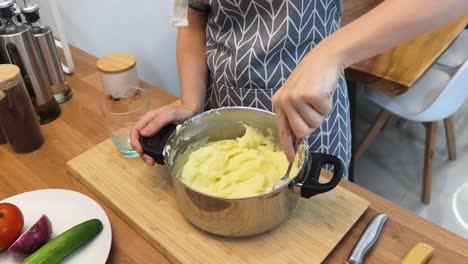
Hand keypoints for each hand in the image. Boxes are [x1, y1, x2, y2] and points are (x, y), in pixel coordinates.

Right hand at [130, 104, 196, 164]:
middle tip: (150, 161)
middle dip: (141, 152)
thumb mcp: (170, 114)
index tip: (140, 151)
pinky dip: (153, 154)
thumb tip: (143, 133)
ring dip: (146, 155)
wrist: (193, 113)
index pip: (135, 131)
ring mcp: (156, 133)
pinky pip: (154, 147)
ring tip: (153, 162)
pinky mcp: (162, 139)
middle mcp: (150, 126)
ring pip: (145, 145)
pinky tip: (158, 158)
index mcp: (149, 119)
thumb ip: (157, 122)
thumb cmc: (182, 111)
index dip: (135, 142)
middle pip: (139, 140)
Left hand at [272, 47, 343, 162]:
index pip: (282, 130)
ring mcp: (296, 98)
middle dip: (312, 125)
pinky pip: (324, 112)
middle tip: (314, 110)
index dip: (287, 146)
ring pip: (314, 123)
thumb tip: (298, 139)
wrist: (323, 59)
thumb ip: (294, 115)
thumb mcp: (297, 96)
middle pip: (302, 131)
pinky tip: (323, 92)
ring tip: (318, 98)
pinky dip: (328, 105)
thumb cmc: (312, 80)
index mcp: (279, 103)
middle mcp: (284, 101)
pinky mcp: (310, 95)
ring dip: (321, 113)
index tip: (290, 159)